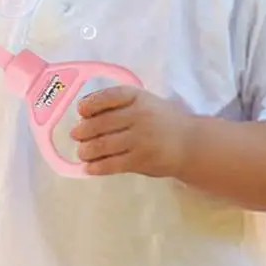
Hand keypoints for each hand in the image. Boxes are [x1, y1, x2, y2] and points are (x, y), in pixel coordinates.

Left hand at [70, 85, 195, 177]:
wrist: (190, 144)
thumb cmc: (161, 119)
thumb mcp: (143, 101)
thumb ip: (118, 104)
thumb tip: (85, 112)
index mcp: (137, 97)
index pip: (108, 96)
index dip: (90, 103)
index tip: (81, 110)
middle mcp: (138, 116)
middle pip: (102, 122)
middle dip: (83, 130)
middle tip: (75, 135)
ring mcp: (140, 139)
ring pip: (104, 145)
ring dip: (87, 150)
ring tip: (82, 152)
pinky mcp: (141, 161)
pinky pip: (113, 164)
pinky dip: (98, 167)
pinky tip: (89, 168)